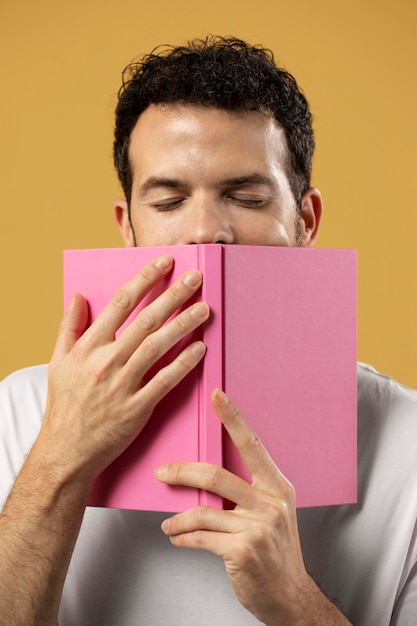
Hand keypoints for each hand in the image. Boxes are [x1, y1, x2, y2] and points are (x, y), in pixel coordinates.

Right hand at [39, 255, 209, 488]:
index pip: (121, 302)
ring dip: (183, 324)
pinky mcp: (137, 408)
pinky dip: (184, 363)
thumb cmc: (64, 405)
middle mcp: (106, 361)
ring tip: (204, 308)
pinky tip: (201, 347)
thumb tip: (76, 295)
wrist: (66, 451)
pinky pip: (165, 380)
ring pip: (158, 346)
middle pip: (146, 320)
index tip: (165, 263)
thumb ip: (69, 326)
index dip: (145, 279)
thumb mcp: (58, 362)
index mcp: (88, 346)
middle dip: (173, 295)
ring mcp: (123, 384)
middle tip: (196, 278)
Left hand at [156, 389, 317, 624]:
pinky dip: (182, 537)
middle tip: (163, 473)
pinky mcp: (243, 551)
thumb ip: (249, 491)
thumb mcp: (273, 513)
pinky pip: (200, 537)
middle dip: (182, 472)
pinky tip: (176, 537)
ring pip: (203, 510)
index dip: (233, 418)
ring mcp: (258, 527)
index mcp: (278, 486)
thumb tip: (206, 475)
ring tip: (169, 522)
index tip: (216, 395)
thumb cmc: (276, 552)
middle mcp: (271, 502)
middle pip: (216, 475)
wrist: (290, 596)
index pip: (252, 444)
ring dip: (177, 518)